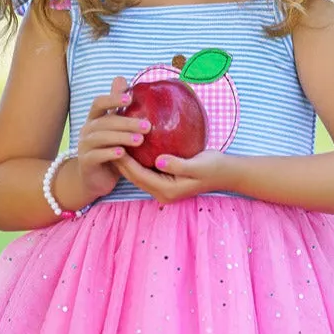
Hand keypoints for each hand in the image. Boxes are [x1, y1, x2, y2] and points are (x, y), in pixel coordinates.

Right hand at [76, 76, 151, 200]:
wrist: (94, 179)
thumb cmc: (109, 151)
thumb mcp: (115, 130)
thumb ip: (118, 109)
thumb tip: (122, 80)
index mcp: (94, 119)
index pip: (99, 103)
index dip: (113, 98)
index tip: (130, 98)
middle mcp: (87, 130)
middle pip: (105, 121)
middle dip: (127, 122)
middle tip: (148, 126)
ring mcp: (84, 146)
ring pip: (101, 138)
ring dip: (121, 137)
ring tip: (140, 140)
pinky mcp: (86, 162)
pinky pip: (96, 155)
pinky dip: (109, 153)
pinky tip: (122, 153)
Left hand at [115, 144, 233, 204]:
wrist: (226, 173)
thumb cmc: (214, 167)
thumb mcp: (198, 165)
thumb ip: (178, 164)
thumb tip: (159, 160)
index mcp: (167, 190)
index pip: (138, 174)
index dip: (124, 160)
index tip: (114, 142)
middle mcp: (161, 193)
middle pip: (133, 176)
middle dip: (119, 161)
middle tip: (107, 141)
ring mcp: (162, 189)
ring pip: (136, 175)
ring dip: (125, 161)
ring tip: (113, 142)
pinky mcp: (164, 182)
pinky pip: (144, 171)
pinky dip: (135, 160)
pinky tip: (130, 146)